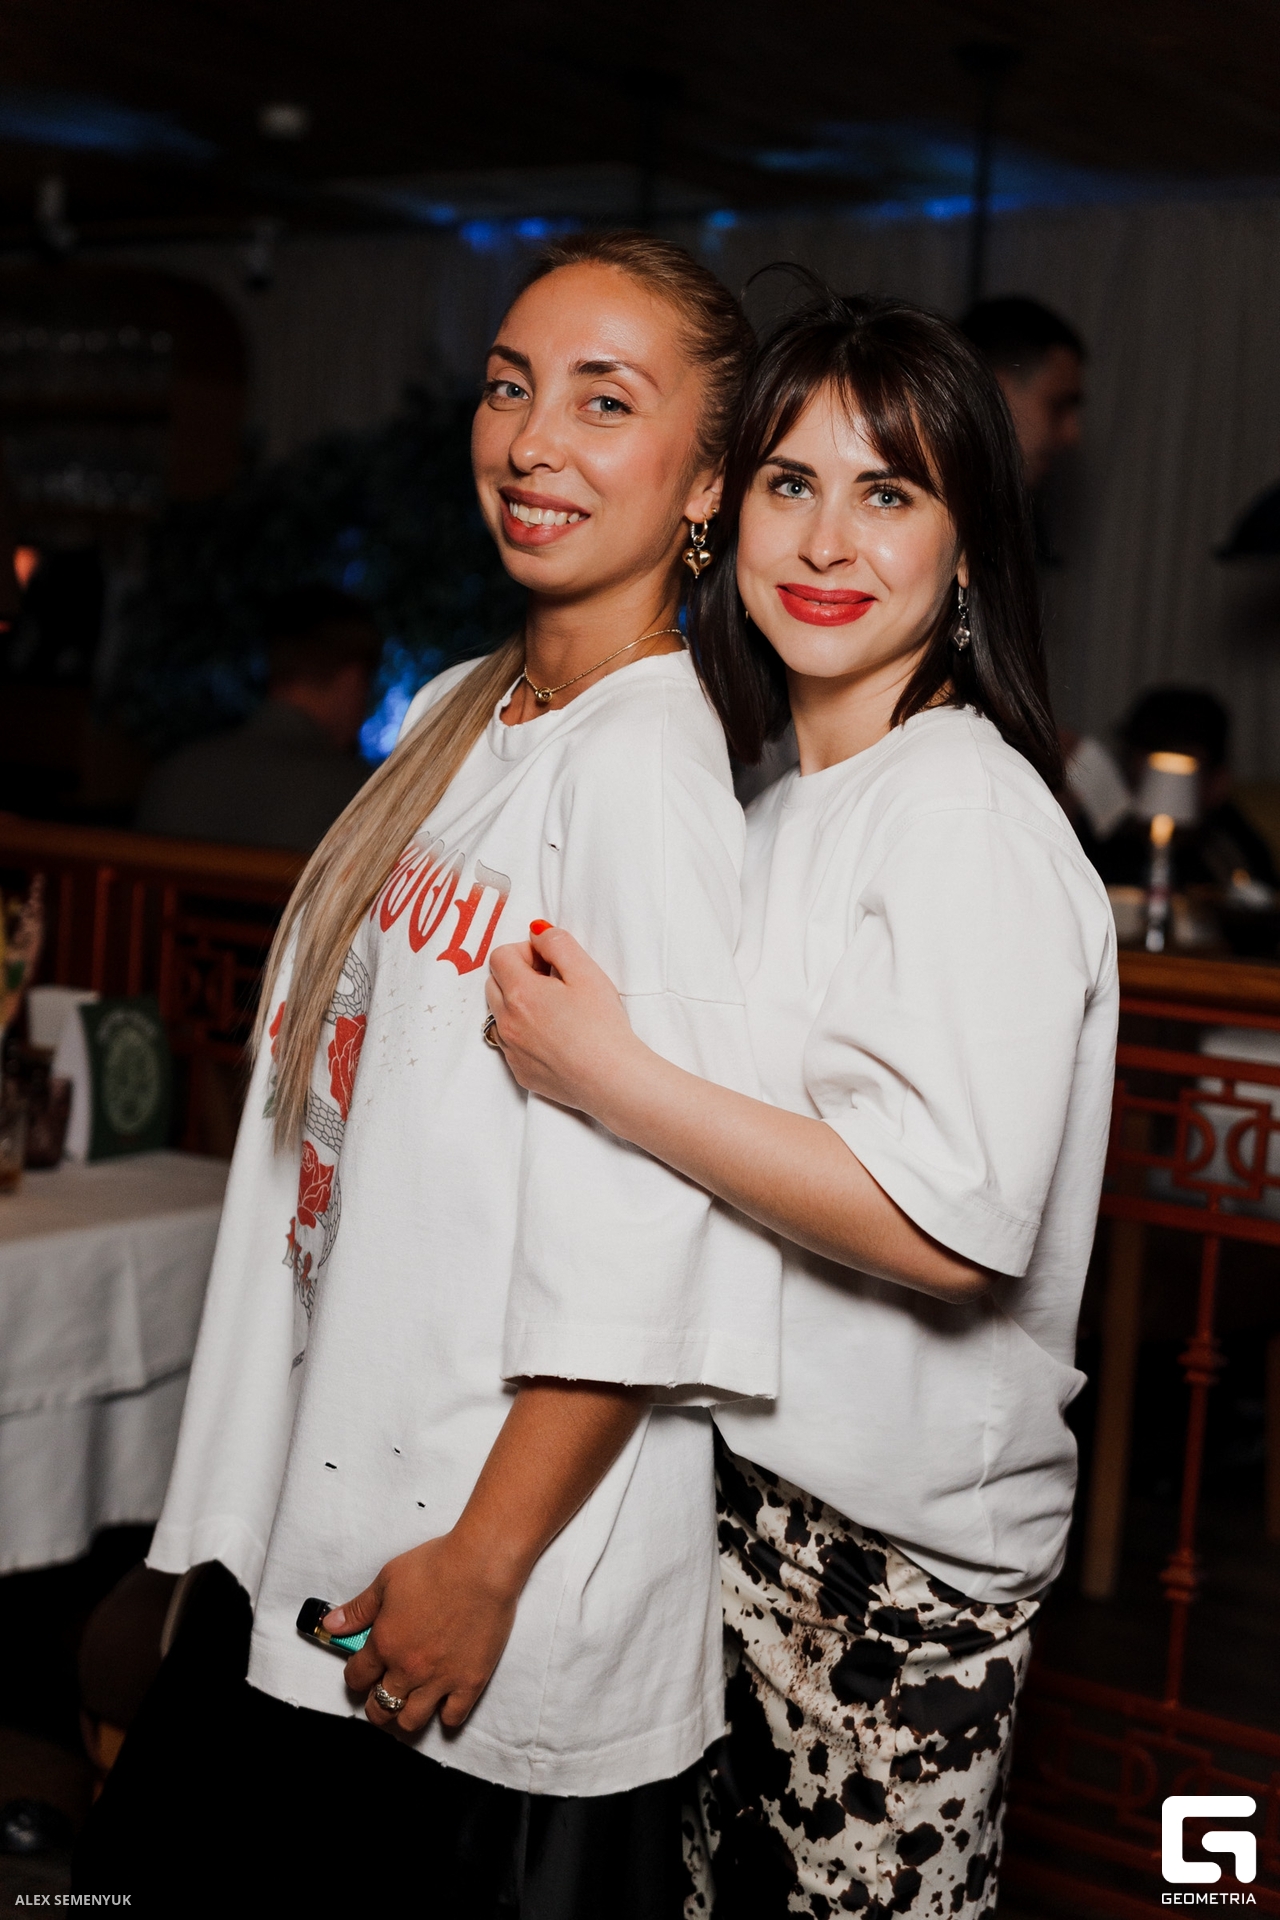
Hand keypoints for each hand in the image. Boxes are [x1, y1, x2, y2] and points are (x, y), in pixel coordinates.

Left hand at [326, 1531, 518, 1733]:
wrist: (482, 1564)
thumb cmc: (436, 1565)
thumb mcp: (388, 1579)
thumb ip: (359, 1609)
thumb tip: (330, 1625)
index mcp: (384, 1643)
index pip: (357, 1677)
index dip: (356, 1676)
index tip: (362, 1671)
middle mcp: (408, 1668)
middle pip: (380, 1708)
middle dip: (376, 1704)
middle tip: (384, 1692)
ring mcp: (439, 1679)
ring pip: (411, 1721)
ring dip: (405, 1715)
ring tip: (411, 1702)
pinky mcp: (470, 1681)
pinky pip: (452, 1718)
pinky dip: (445, 1715)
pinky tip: (444, 1701)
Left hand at [486, 923, 639, 1121]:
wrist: (612, 1079)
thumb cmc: (602, 1026)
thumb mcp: (587, 972)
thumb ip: (557, 943)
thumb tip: (537, 932)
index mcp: (520, 993)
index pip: (500, 956)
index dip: (524, 950)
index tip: (547, 960)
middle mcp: (506, 1022)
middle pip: (494, 983)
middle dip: (517, 974)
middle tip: (552, 982)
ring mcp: (511, 1050)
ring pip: (499, 1014)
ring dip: (517, 1004)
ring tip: (554, 1010)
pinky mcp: (520, 1072)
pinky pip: (510, 1044)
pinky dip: (524, 1034)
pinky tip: (555, 1037)